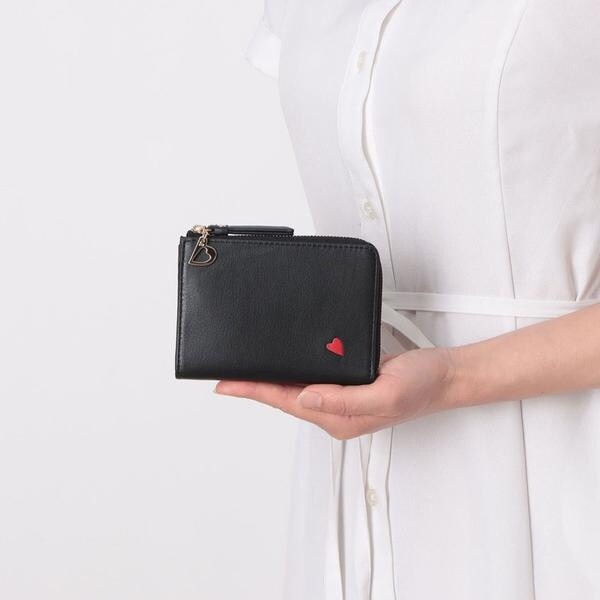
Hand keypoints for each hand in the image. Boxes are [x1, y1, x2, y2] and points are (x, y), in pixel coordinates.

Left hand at [213, 347, 457, 439]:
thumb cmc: (422, 387)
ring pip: (296, 390)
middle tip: (227, 377)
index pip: (287, 402)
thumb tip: (305, 397)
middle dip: (255, 388)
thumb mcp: (385, 394)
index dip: (255, 391)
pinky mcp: (348, 386)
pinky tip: (282, 364)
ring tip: (245, 372)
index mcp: (340, 418)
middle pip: (285, 398)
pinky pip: (311, 380)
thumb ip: (344, 400)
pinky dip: (292, 371)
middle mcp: (336, 412)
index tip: (227, 384)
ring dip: (270, 381)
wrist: (443, 376)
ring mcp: (342, 399)